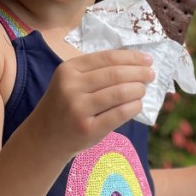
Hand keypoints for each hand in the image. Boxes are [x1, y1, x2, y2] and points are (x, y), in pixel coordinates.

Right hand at [32, 49, 153, 155]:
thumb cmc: (64, 106)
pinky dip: (134, 107)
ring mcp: (79, 108)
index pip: (107, 58)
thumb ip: (95, 72)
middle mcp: (71, 86)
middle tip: (150, 75)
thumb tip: (135, 64)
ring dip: (138, 89)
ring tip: (143, 90)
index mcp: (68, 69)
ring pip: (120, 92)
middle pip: (116, 74)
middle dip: (139, 73)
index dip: (131, 57)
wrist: (44, 138)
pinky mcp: (88, 128)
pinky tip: (138, 104)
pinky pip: (120, 113)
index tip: (147, 60)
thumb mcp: (71, 82)